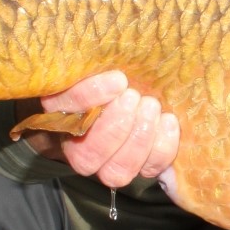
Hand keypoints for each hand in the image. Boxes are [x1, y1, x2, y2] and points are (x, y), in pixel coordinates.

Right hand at [17, 70, 180, 187]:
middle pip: (87, 156)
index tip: (118, 79)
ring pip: (117, 172)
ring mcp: (111, 165)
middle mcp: (80, 151)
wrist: (133, 93)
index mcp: (61, 119)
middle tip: (134, 96)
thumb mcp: (96, 67)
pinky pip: (150, 168)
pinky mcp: (141, 168)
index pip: (64, 114)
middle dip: (114, 126)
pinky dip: (162, 146)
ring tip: (151, 106)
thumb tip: (105, 57)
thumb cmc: (111, 77)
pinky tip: (168, 120)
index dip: (88, 98)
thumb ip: (92, 66)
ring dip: (138, 139)